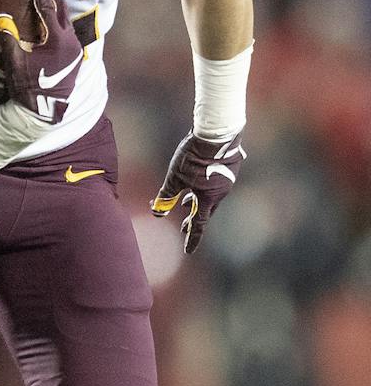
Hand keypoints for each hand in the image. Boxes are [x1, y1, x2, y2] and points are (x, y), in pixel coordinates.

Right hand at [0, 0, 81, 124]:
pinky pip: (69, 32)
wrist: (45, 111)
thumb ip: (8, 38)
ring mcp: (76, 48)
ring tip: (43, 4)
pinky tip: (50, 26)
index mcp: (56, 38)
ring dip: (56, 9)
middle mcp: (70, 39)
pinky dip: (59, 23)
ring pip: (68, 20)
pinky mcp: (76, 57)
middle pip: (62, 9)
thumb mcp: (14, 63)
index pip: (47, 5)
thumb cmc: (28, 88)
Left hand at [150, 130, 246, 253]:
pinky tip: (198, 179)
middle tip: (183, 227)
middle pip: (204, 211)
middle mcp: (221, 193)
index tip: (188, 251)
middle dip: (192, 219)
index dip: (191, 238)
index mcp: (208, 198)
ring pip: (209, 196)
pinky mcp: (229, 169)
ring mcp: (227, 181)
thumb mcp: (174, 177)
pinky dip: (203, 187)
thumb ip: (166, 195)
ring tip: (185, 202)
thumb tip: (157, 211)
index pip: (198, 224)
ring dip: (196, 201)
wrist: (217, 134)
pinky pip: (214, 183)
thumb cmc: (194, 157)